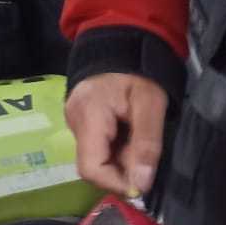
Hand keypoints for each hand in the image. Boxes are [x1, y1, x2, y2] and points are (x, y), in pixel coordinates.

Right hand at [64, 73, 166, 197]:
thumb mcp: (151, 104)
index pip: (91, 168)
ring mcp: (75, 119)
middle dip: (122, 168)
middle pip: (93, 164)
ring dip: (120, 158)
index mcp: (88, 116)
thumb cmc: (138, 70)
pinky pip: (96, 144)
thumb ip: (146, 144)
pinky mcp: (81, 117)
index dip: (115, 182)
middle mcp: (74, 120)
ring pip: (96, 155)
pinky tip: (129, 133)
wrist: (124, 38)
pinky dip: (115, 147)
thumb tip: (141, 186)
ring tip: (138, 137)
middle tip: (145, 154)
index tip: (141, 182)